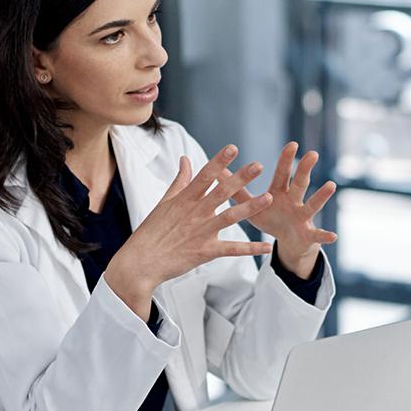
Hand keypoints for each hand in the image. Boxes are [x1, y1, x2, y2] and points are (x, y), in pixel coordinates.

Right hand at [107, 145, 274, 318]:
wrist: (140, 262)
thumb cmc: (151, 232)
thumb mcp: (164, 202)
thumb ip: (180, 181)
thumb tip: (185, 159)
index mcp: (185, 200)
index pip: (204, 176)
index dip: (219, 161)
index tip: (233, 148)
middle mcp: (195, 213)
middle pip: (221, 192)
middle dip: (241, 178)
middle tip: (259, 165)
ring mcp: (201, 232)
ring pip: (230, 217)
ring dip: (251, 207)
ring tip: (269, 197)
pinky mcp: (206, 251)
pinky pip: (232, 249)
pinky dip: (251, 249)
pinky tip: (267, 246)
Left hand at [233, 141, 337, 278]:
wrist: (288, 241)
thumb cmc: (270, 218)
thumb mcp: (252, 206)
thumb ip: (236, 191)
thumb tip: (216, 172)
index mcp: (279, 193)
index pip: (283, 174)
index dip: (287, 160)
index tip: (293, 144)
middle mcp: (294, 201)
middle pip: (300, 183)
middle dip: (304, 169)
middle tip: (312, 153)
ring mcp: (303, 217)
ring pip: (313, 204)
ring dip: (321, 196)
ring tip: (331, 185)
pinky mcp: (308, 235)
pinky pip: (318, 235)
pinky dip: (325, 236)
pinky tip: (334, 236)